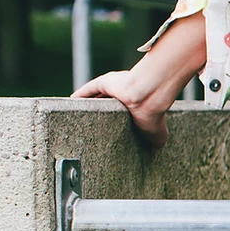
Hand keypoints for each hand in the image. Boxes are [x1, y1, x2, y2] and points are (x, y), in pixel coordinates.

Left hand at [70, 12, 207, 150]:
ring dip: (89, 104)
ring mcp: (114, 88)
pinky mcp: (104, 82)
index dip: (118, 121)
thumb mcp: (157, 134)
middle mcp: (126, 96)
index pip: (126, 115)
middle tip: (93, 125)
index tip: (111, 131)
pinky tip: (71, 101)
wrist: (147, 97)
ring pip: (98, 96)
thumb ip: (155, 140)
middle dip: (102, 113)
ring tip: (79, 116)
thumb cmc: (153, 115)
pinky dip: (80, 95)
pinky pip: (88, 89)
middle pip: (110, 105)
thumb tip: (156, 147)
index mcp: (138, 107)